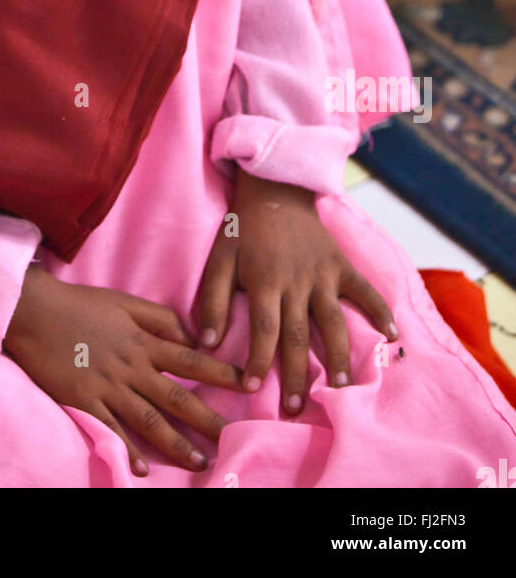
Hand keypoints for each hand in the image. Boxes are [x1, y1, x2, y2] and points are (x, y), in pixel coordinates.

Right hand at [3, 264, 240, 475]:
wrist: (36, 311)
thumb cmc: (80, 303)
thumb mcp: (124, 300)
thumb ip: (158, 317)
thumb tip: (188, 335)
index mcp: (142, 340)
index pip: (190, 359)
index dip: (220, 372)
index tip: (247, 384)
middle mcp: (131, 366)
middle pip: (176, 396)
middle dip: (206, 419)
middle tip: (232, 438)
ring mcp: (107, 385)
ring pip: (148, 419)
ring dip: (176, 443)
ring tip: (199, 462)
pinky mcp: (83, 400)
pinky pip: (110, 428)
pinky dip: (127, 449)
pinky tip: (143, 469)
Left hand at [196, 170, 398, 413]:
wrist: (274, 190)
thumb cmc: (242, 231)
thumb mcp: (219, 260)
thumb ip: (212, 299)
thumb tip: (206, 342)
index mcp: (264, 281)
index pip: (264, 330)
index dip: (259, 361)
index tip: (254, 390)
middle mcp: (296, 282)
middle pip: (298, 334)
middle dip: (297, 373)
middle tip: (297, 408)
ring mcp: (322, 274)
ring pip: (333, 320)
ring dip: (339, 355)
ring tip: (343, 387)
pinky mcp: (341, 265)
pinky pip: (364, 290)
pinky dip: (379, 310)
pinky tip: (392, 336)